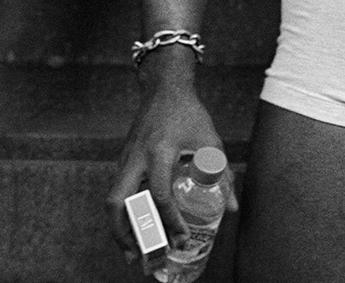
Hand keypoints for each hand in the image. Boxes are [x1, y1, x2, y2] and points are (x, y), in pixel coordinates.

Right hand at [106, 78, 237, 262]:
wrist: (164, 88)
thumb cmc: (189, 113)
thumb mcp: (210, 140)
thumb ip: (221, 173)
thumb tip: (232, 207)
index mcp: (160, 152)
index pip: (160, 195)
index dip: (170, 221)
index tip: (181, 238)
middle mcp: (136, 157)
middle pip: (117, 203)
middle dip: (124, 234)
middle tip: (138, 256)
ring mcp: (125, 158)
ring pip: (112, 199)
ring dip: (119, 227)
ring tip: (133, 249)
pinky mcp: (122, 159)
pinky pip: (117, 190)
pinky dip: (123, 211)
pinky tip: (136, 223)